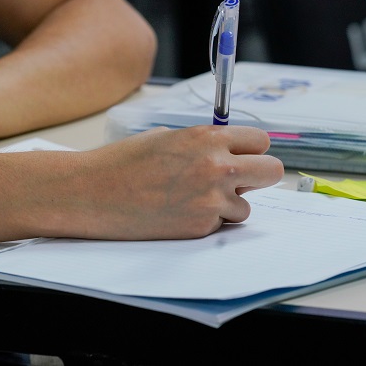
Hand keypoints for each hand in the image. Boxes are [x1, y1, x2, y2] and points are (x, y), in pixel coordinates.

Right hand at [69, 125, 283, 239]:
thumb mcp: (168, 137)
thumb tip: (229, 153)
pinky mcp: (200, 228)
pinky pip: (220, 225)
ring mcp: (211, 201)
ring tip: (194, 199)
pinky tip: (179, 212)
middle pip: (272, 171)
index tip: (244, 155)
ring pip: (246, 206)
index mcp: (208, 138)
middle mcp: (217, 168)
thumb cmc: (124, 162)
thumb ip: (204, 144)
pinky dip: (206, 222)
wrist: (93, 193)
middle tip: (241, 180)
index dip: (252, 150)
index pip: (261, 141)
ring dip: (228, 205)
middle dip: (259, 176)